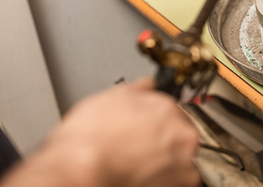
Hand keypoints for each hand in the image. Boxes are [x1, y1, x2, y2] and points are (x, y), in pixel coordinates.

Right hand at [0, 78, 200, 186]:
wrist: (79, 169)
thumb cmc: (88, 139)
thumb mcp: (110, 97)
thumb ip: (138, 89)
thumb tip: (146, 85)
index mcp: (167, 108)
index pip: (172, 111)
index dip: (156, 122)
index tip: (147, 130)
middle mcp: (181, 133)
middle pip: (181, 134)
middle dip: (165, 141)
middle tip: (140, 150)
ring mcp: (184, 161)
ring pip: (183, 159)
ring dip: (168, 162)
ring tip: (140, 166)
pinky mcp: (181, 184)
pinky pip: (181, 181)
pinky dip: (167, 181)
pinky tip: (145, 178)